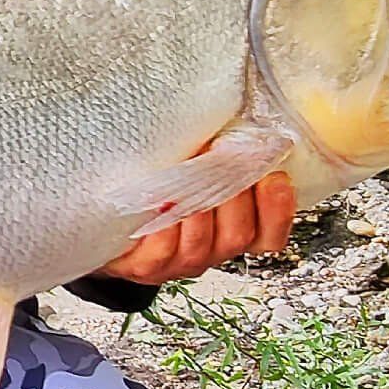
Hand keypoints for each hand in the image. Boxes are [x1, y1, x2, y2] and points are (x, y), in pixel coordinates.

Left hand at [95, 173, 296, 284]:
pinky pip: (162, 249)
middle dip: (232, 194)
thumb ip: (222, 159)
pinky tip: (160, 200)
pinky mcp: (146, 266)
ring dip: (197, 206)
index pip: (270, 235)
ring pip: (201, 243)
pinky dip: (164, 225)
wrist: (109, 223)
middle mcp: (210, 251)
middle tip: (221, 155)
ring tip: (190, 171)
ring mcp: (179, 263)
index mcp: (231, 231)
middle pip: (238, 235)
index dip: (279, 209)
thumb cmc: (157, 192)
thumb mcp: (197, 172)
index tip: (274, 177)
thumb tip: (240, 122)